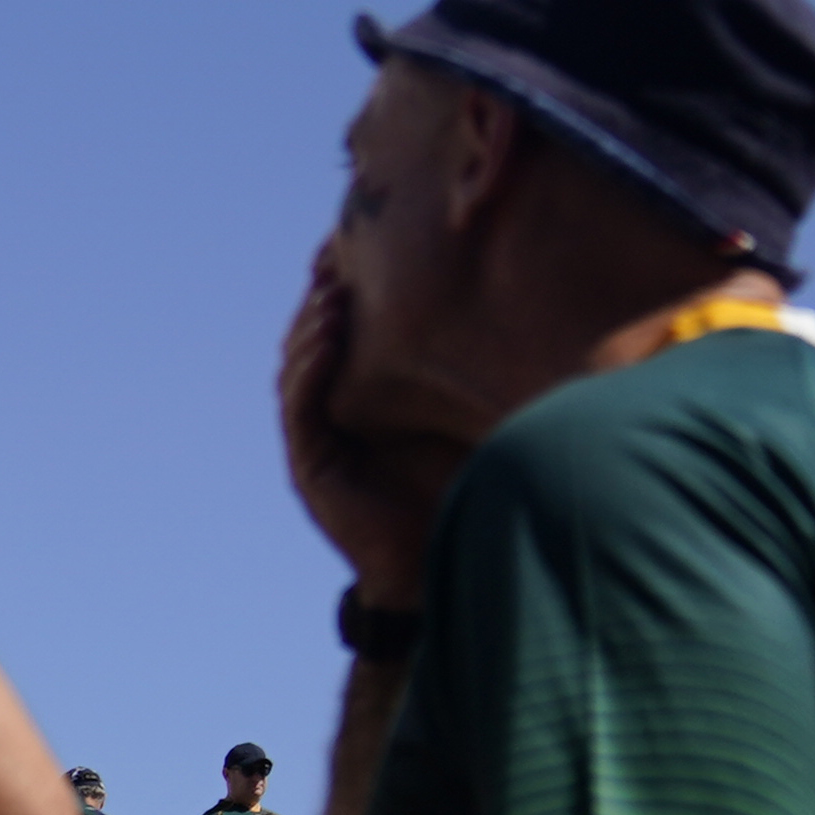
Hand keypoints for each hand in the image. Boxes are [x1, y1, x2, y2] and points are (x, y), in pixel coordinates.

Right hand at [277, 274, 467, 607]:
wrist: (437, 564)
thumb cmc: (458, 492)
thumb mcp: (466, 418)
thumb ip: (469, 378)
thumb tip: (514, 318)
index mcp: (361, 404)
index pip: (343, 338)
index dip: (341, 295)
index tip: (353, 251)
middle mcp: (332, 419)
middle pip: (312, 346)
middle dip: (321, 299)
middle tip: (334, 258)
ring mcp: (316, 442)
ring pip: (299, 369)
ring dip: (313, 328)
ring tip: (332, 291)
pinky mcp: (312, 465)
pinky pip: (302, 405)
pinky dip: (311, 368)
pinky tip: (329, 336)